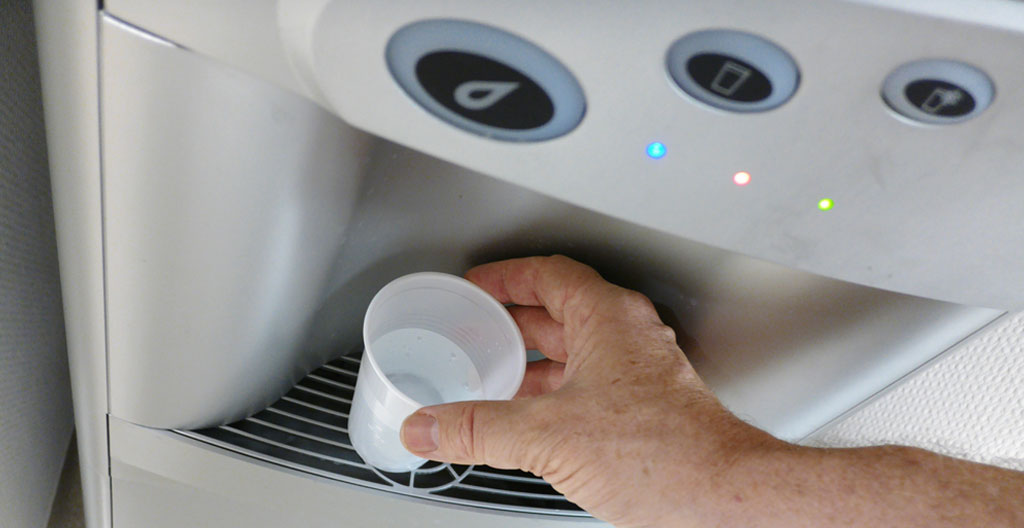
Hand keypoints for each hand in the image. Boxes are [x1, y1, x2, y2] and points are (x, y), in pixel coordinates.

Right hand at [399, 255, 778, 526]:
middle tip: (473, 327)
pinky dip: (551, 393)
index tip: (476, 283)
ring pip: (573, 351)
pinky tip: (528, 419)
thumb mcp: (548, 435)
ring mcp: (639, 374)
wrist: (722, 497)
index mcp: (608, 319)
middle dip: (511, 320)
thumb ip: (479, 428)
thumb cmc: (666, 454)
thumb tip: (428, 426)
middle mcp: (627, 338)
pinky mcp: (643, 409)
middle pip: (558, 311)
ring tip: (490, 375)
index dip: (506, 275)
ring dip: (530, 361)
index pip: (550, 274)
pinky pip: (586, 385)